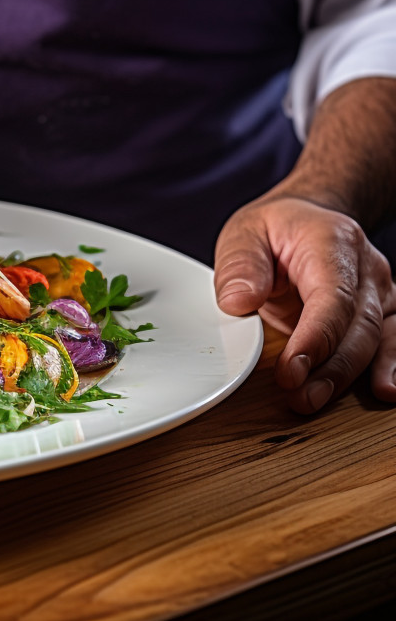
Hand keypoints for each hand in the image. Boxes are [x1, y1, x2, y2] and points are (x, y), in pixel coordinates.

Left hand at [214, 195, 395, 412]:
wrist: (311, 219)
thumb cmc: (277, 228)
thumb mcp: (244, 233)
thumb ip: (240, 266)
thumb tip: (238, 303)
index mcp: (333, 243)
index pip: (331, 299)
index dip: (314, 339)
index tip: (290, 371)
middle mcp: (366, 268)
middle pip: (358, 326)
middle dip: (329, 368)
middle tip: (297, 397)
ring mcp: (380, 291)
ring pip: (376, 340)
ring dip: (347, 377)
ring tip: (315, 401)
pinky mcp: (382, 312)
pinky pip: (392, 342)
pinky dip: (389, 367)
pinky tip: (383, 390)